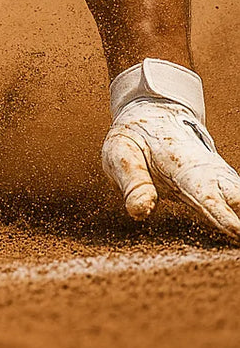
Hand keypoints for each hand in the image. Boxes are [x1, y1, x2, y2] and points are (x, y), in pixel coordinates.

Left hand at [101, 60, 239, 239]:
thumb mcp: (120, 152)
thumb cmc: (134, 136)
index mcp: (182, 165)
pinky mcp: (217, 184)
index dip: (221, 214)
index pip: (205, 194)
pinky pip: (235, 200)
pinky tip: (238, 231)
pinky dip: (238, 213)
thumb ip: (133, 183)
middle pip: (234, 195)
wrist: (153, 115)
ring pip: (238, 197)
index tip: (236, 232)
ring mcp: (215, 178)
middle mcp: (207, 172)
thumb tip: (139, 212)